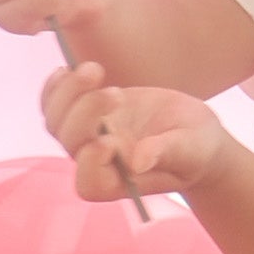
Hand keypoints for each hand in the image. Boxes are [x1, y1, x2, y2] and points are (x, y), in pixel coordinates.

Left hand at [41, 64, 233, 203]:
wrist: (193, 133)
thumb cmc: (197, 149)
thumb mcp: (191, 150)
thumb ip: (165, 153)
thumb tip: (136, 162)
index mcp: (123, 182)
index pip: (89, 183)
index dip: (91, 162)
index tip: (110, 139)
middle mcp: (99, 161)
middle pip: (70, 143)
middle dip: (85, 114)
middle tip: (118, 93)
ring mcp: (90, 135)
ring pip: (56, 120)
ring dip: (68, 93)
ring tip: (95, 70)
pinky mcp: (88, 112)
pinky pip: (56, 103)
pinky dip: (56, 86)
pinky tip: (67, 69)